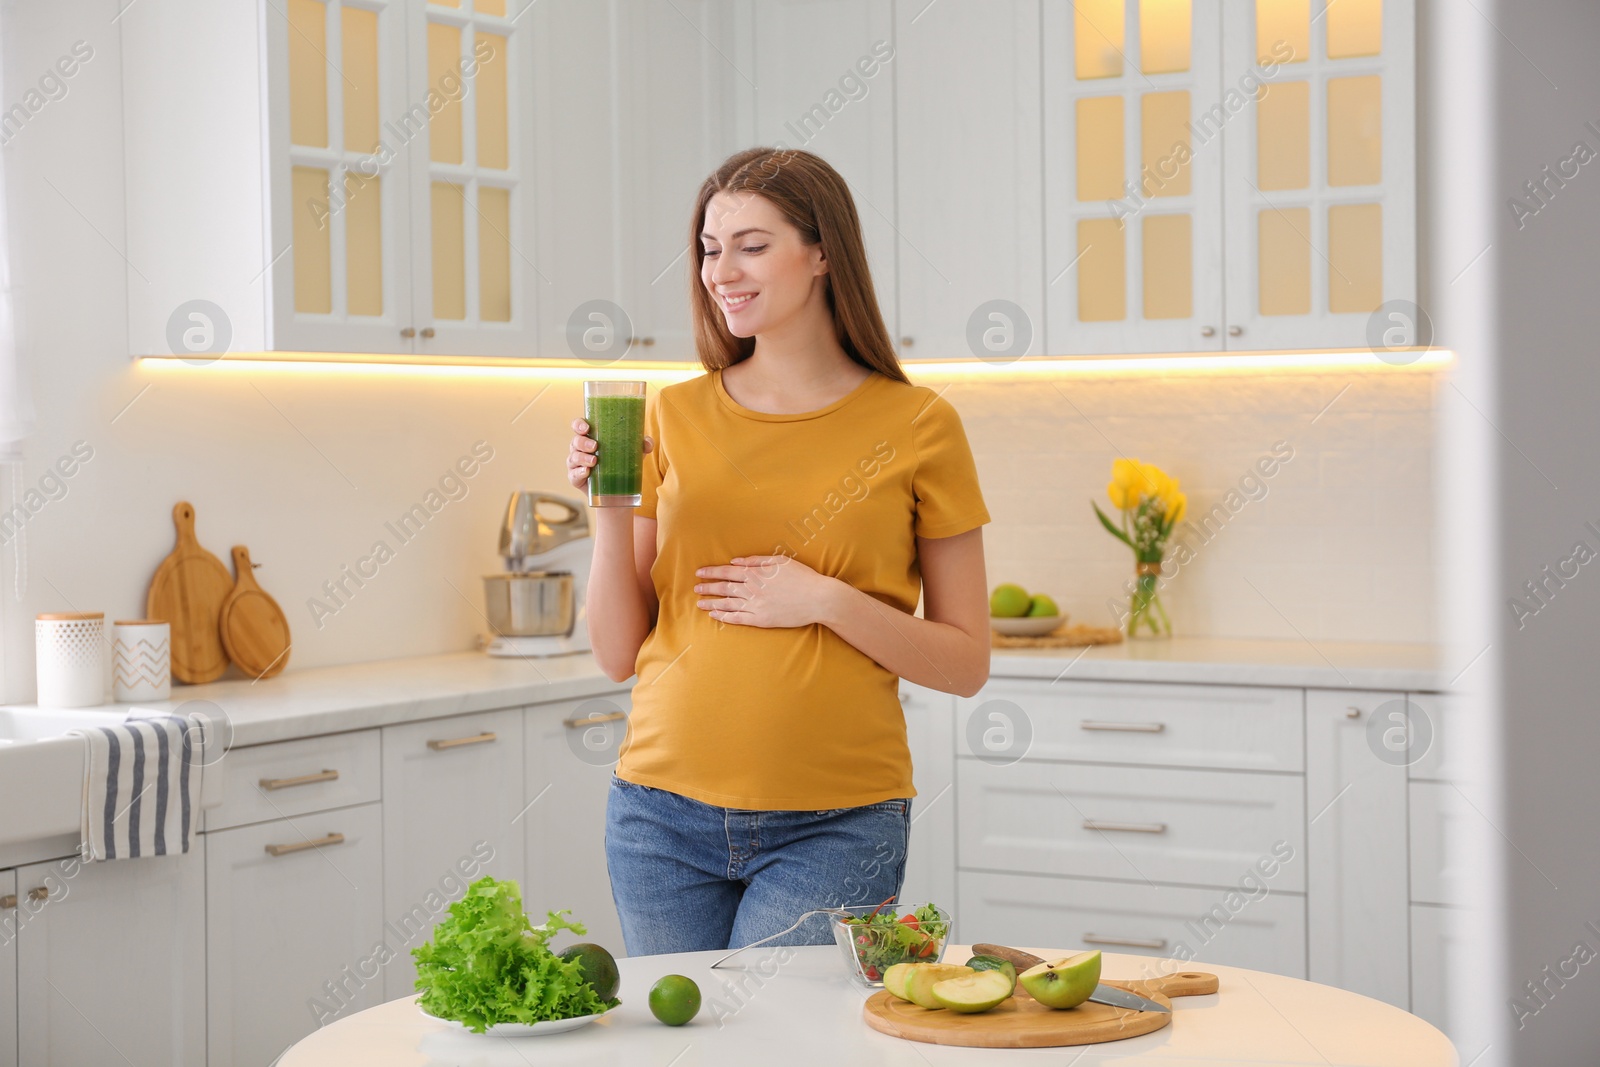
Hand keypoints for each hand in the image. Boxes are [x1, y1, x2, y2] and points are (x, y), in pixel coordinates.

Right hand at [568, 417, 652, 491]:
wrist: (618, 492)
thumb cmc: (621, 464)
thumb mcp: (633, 454)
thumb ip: (642, 446)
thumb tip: (647, 442)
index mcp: (590, 437)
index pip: (578, 426)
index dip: (579, 424)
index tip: (586, 427)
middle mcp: (580, 449)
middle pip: (575, 441)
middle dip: (583, 442)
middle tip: (595, 446)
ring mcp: (576, 464)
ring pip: (573, 457)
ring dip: (582, 457)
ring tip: (594, 460)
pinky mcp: (576, 479)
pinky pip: (574, 474)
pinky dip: (579, 472)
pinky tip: (587, 472)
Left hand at [694, 554, 841, 628]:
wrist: (818, 599)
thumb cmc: (802, 577)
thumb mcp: (780, 561)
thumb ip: (756, 561)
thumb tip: (735, 561)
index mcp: (756, 574)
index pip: (727, 572)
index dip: (712, 572)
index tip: (700, 573)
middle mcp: (753, 590)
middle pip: (724, 588)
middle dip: (708, 588)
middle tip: (696, 588)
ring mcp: (756, 606)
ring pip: (728, 604)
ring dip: (712, 603)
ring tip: (700, 604)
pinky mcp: (761, 620)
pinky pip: (738, 619)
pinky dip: (725, 617)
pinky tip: (715, 615)